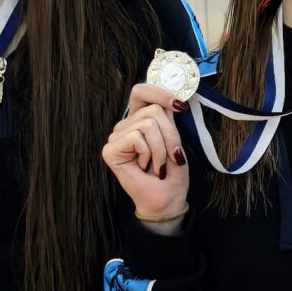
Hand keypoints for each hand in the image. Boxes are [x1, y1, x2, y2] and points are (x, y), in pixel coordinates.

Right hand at [103, 81, 188, 226]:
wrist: (167, 199)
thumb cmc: (172, 173)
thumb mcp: (175, 139)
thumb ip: (167, 117)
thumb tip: (171, 97)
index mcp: (140, 119)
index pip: (142, 91)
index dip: (160, 92)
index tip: (181, 106)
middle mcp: (126, 125)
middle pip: (152, 108)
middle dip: (170, 134)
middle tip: (172, 155)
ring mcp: (116, 137)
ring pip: (148, 122)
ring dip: (162, 148)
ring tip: (158, 164)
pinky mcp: (110, 150)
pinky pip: (137, 137)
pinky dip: (150, 153)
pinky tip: (145, 167)